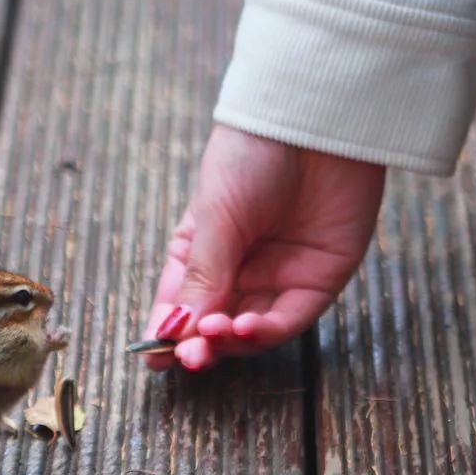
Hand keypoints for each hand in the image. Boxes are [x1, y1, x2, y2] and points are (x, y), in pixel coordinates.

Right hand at [144, 125, 385, 370]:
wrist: (315, 117)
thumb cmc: (252, 154)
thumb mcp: (215, 217)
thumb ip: (203, 277)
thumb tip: (181, 332)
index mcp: (202, 251)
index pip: (181, 304)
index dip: (168, 333)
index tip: (155, 357)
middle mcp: (240, 268)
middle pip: (215, 324)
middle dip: (199, 345)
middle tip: (188, 357)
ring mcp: (281, 275)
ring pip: (251, 330)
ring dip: (231, 341)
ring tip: (217, 334)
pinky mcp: (320, 278)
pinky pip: (290, 318)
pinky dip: (266, 331)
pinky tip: (245, 327)